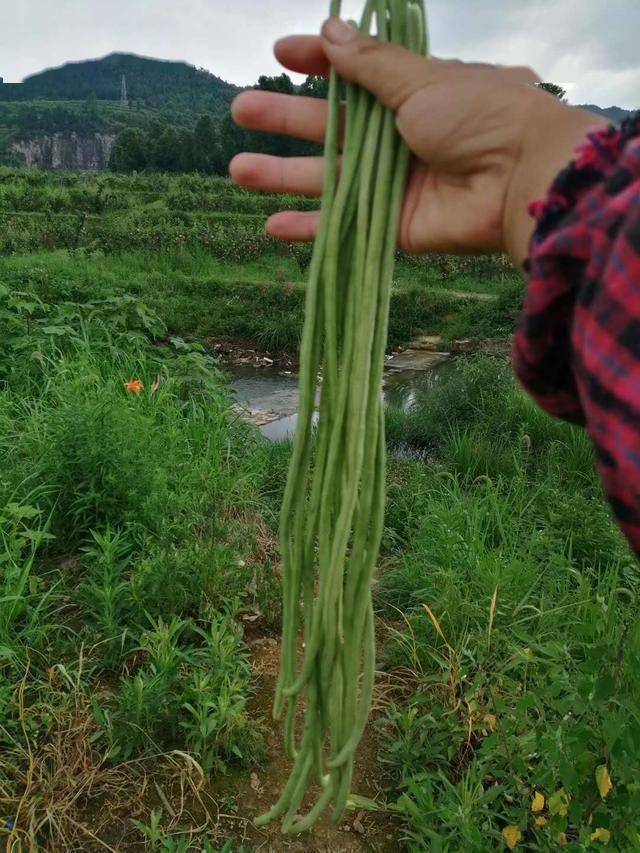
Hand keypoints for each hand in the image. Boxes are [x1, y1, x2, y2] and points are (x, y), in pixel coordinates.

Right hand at [230, 17, 606, 265]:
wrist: (520, 180)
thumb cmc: (480, 115)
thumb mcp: (421, 79)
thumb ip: (370, 65)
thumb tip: (330, 31)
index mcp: (413, 93)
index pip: (355, 75)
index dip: (318, 63)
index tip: (280, 53)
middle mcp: (400, 137)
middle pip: (331, 128)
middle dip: (285, 119)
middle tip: (240, 110)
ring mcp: (395, 183)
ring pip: (329, 178)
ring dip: (283, 174)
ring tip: (236, 168)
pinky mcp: (394, 226)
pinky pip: (344, 227)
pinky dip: (310, 230)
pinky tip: (271, 225)